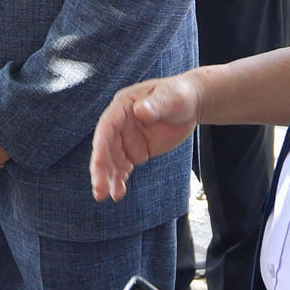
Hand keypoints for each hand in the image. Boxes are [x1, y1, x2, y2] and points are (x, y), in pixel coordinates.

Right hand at [90, 74, 201, 201]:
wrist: (191, 104)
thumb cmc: (179, 94)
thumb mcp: (170, 97)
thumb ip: (155, 104)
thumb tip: (140, 110)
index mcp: (123, 106)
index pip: (107, 126)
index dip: (101, 144)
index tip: (98, 162)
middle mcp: (120, 124)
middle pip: (105, 147)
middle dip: (100, 168)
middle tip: (98, 188)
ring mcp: (127, 139)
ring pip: (112, 161)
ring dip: (106, 178)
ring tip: (103, 196)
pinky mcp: (136, 151)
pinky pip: (123, 168)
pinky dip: (119, 180)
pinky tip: (117, 194)